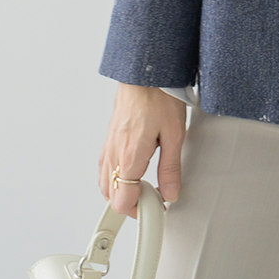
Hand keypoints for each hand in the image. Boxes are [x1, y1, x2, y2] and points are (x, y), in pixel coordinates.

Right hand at [98, 84, 186, 216]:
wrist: (145, 67)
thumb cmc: (159, 94)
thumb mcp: (174, 133)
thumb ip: (170, 167)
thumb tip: (171, 194)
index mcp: (130, 155)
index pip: (122, 201)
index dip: (138, 211)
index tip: (156, 206)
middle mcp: (114, 152)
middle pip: (111, 195)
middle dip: (129, 204)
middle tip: (151, 198)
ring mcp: (109, 143)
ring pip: (105, 182)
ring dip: (120, 191)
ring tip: (143, 187)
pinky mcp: (109, 135)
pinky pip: (104, 166)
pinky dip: (114, 177)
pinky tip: (130, 171)